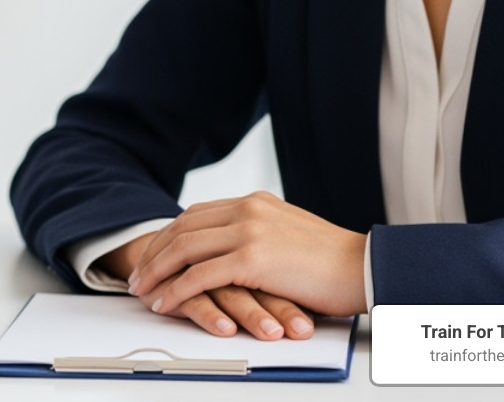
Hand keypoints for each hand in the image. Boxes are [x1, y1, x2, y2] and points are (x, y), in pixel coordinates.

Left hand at [126, 191, 366, 321]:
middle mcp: (247, 210)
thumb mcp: (289, 233)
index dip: (169, 235)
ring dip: (157, 272)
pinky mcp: (252, 259)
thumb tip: (237, 248)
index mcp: (254, 202)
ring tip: (142, 291)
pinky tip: (166, 303)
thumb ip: (260, 233)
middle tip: (138, 275)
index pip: (196, 214)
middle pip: (182, 228)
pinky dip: (176, 290)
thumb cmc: (334, 260)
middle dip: (154, 253)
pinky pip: (200, 275)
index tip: (154, 254)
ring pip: (184, 249)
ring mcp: (248, 232)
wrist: (364, 267)